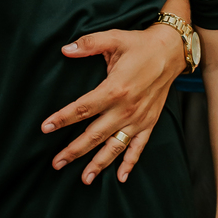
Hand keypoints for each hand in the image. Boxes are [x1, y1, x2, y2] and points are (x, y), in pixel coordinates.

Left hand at [41, 20, 185, 184]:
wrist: (171, 52)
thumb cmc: (139, 45)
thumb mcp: (113, 38)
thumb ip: (88, 44)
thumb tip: (65, 49)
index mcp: (114, 89)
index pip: (82, 108)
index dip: (62, 118)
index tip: (46, 128)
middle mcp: (126, 109)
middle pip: (94, 135)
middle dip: (74, 151)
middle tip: (56, 163)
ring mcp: (138, 119)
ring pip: (115, 146)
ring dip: (99, 164)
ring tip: (84, 179)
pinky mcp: (149, 122)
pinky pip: (139, 147)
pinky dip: (130, 163)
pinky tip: (121, 177)